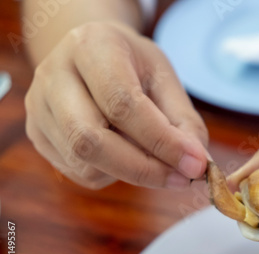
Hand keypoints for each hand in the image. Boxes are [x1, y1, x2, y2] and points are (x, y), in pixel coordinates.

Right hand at [25, 22, 207, 189]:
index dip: (161, 141)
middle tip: (182, 179)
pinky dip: (114, 174)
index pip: (122, 104)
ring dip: (132, 174)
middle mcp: (53, 76)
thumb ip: (183, 120)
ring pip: (84, 163)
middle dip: (143, 169)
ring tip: (159, 161)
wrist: (88, 55)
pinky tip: (128, 154)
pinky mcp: (37, 135)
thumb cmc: (130, 64)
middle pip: (90, 140)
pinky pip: (79, 172)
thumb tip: (197, 163)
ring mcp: (38, 108)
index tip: (195, 164)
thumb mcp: (163, 78)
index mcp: (90, 47)